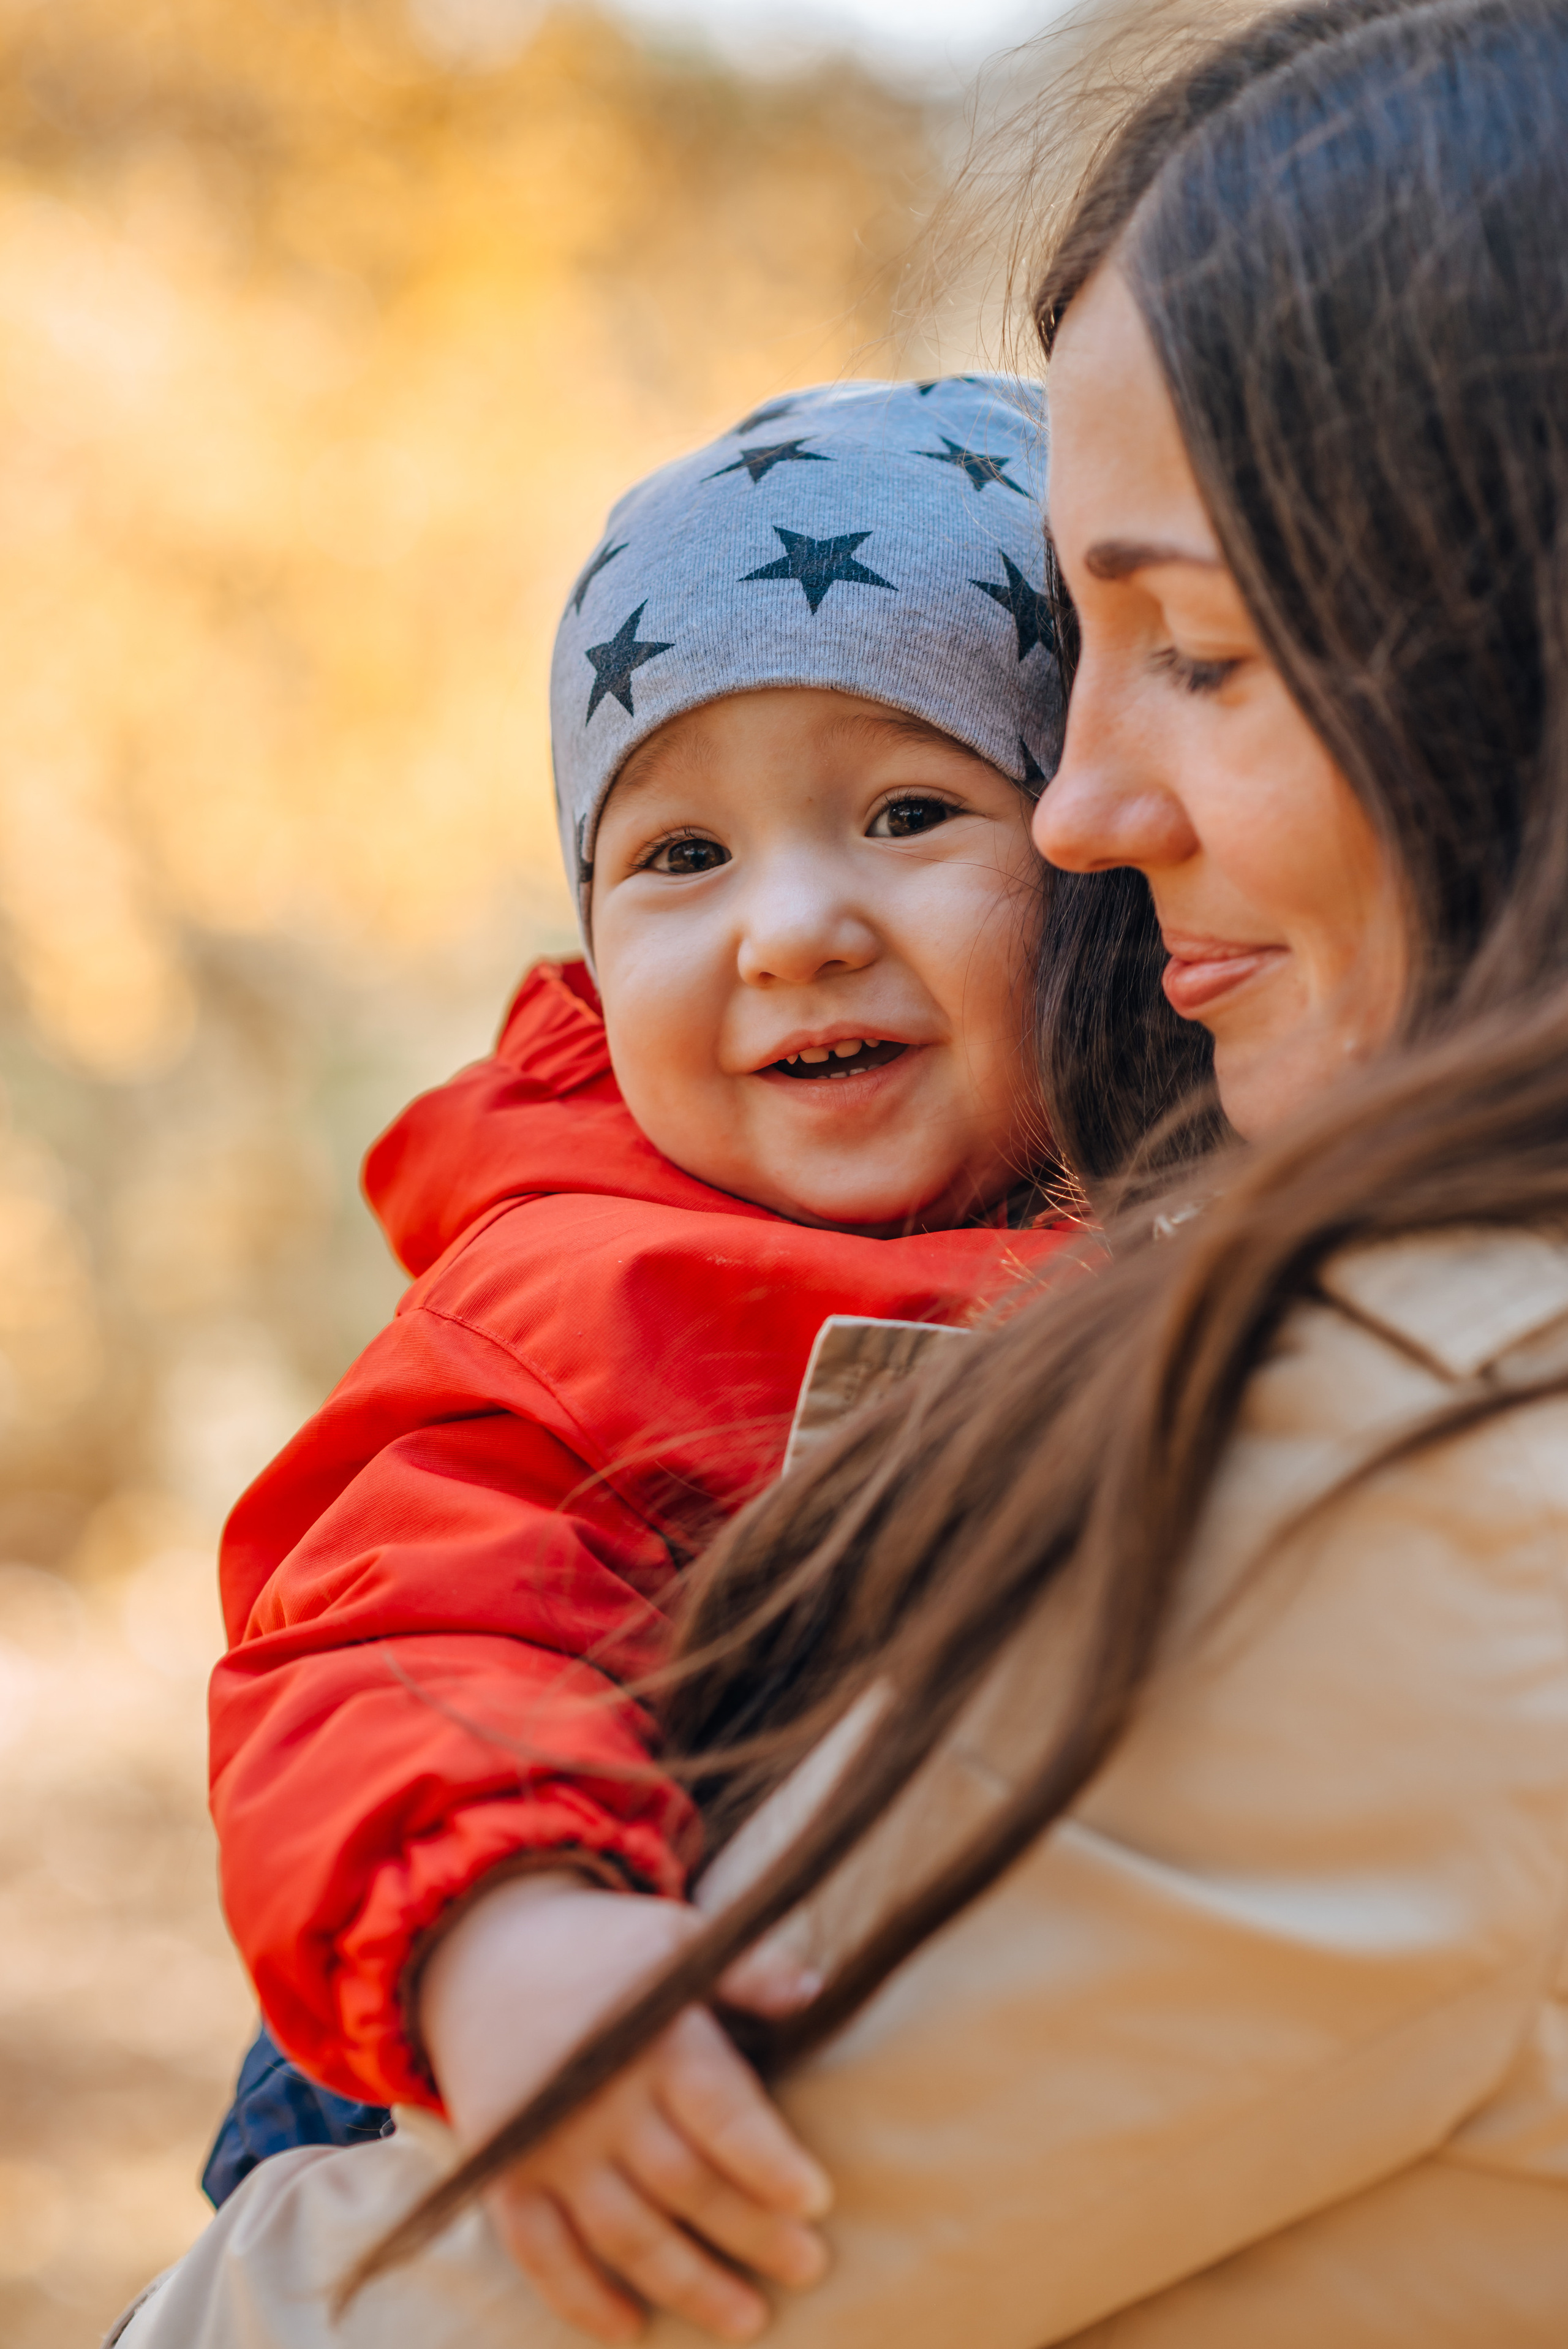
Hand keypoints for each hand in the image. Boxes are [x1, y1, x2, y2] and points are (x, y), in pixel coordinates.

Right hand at [419, 1872, 831, 2342]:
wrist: (483, 1954)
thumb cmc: (607, 1950)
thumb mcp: (680, 1937)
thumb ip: (749, 1969)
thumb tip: (817, 1992)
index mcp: (653, 2035)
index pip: (720, 2112)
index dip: (769, 2163)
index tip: (817, 2202)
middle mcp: (599, 2096)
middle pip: (684, 2183)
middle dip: (751, 2234)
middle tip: (808, 2268)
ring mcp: (547, 2142)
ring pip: (623, 2233)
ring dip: (687, 2284)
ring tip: (748, 2319)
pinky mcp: (505, 2174)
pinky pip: (539, 2252)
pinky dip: (580, 2299)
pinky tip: (629, 2331)